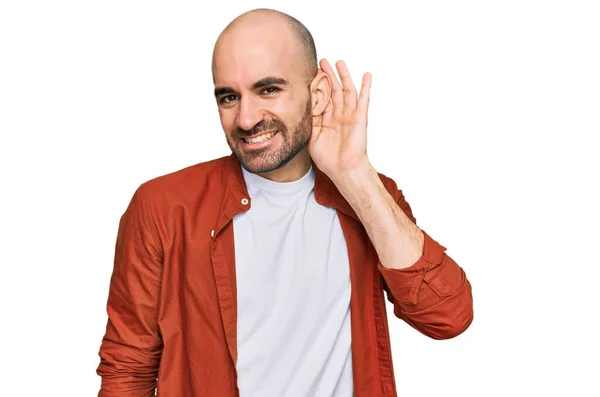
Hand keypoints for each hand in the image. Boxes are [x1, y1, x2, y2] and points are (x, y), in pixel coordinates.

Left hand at [308, 59, 372, 179]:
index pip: (320, 99)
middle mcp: (338, 115)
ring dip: (343, 76)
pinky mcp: (360, 117)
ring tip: (339, 62)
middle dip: (328, 76)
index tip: (309, 73)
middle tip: (321, 61)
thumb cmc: (328, 159)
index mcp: (326, 120)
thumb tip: (302, 109)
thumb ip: (309, 122)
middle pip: (333, 91)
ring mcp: (349, 115)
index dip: (316, 86)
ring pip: (346, 91)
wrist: (343, 169)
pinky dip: (366, 86)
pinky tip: (367, 75)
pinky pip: (363, 99)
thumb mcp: (312, 138)